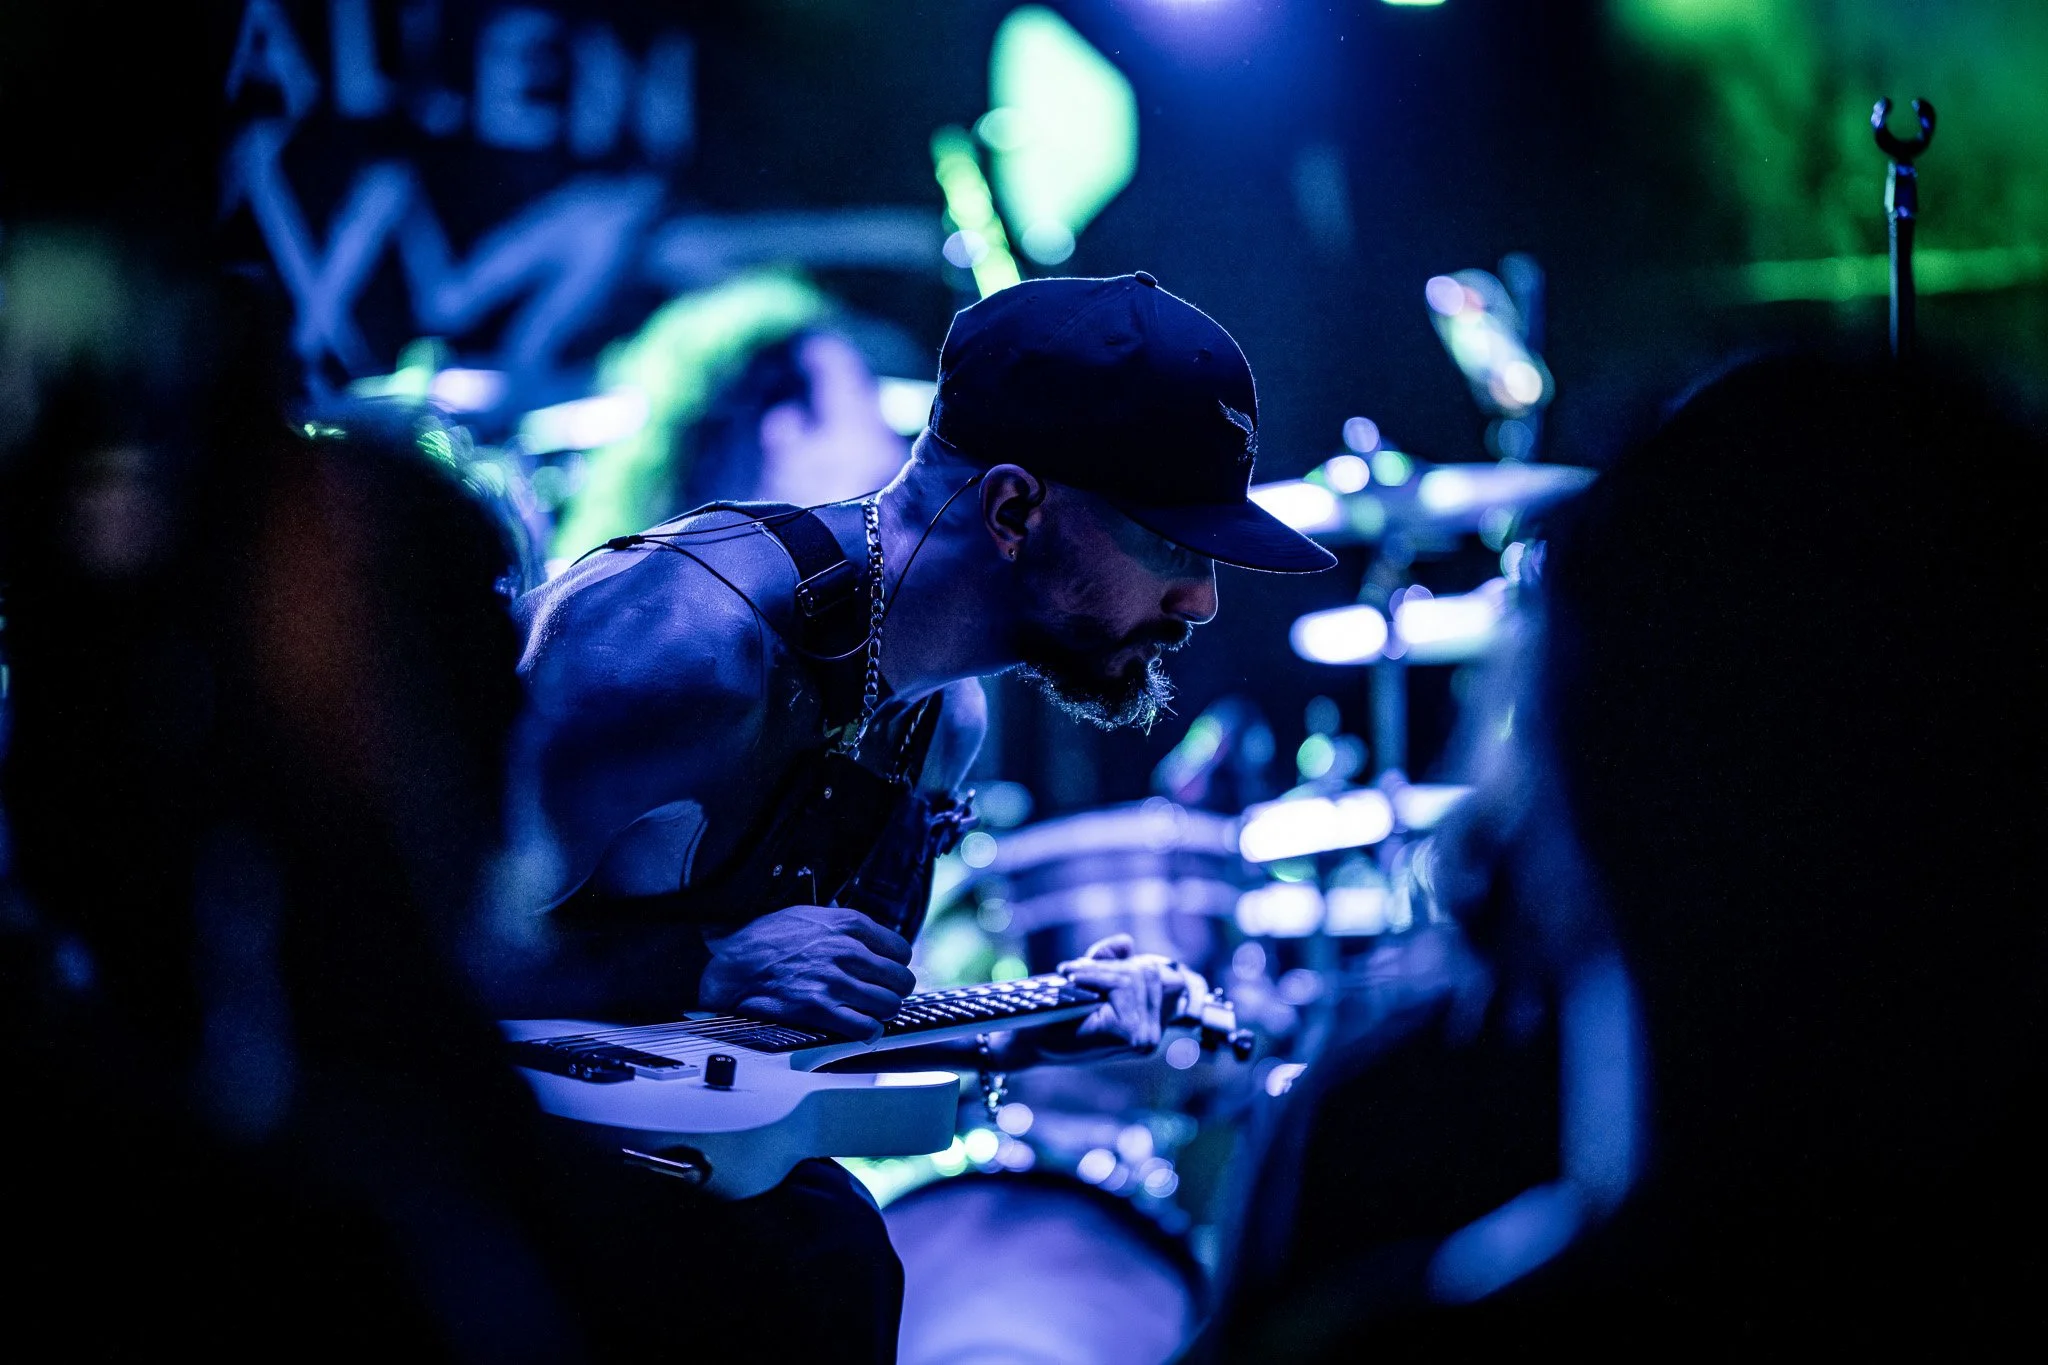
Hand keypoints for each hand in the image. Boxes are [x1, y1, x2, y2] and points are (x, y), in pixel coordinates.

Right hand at [699, 905, 915, 1039]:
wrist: (731, 964)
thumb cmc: (766, 939)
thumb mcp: (810, 915)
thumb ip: (844, 927)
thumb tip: (870, 941)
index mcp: (849, 925)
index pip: (901, 951)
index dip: (894, 965)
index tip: (884, 973)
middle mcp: (847, 951)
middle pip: (901, 980)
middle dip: (893, 990)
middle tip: (880, 995)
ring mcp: (835, 981)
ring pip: (889, 1004)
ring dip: (882, 1012)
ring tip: (868, 1012)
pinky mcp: (820, 1009)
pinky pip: (866, 1027)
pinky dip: (868, 1032)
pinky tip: (860, 1028)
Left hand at [1053, 934, 1201, 1053]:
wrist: (1032, 1045)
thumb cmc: (1059, 1018)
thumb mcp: (1090, 984)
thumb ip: (1110, 961)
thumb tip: (1127, 942)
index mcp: (1149, 1024)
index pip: (1153, 976)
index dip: (1122, 962)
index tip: (1085, 966)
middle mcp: (1153, 1034)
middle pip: (1145, 973)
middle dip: (1108, 965)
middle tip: (1074, 969)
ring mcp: (1146, 1037)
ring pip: (1133, 977)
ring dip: (1099, 970)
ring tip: (1072, 974)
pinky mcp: (1131, 1034)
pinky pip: (1121, 985)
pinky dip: (1095, 976)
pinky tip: (1073, 979)